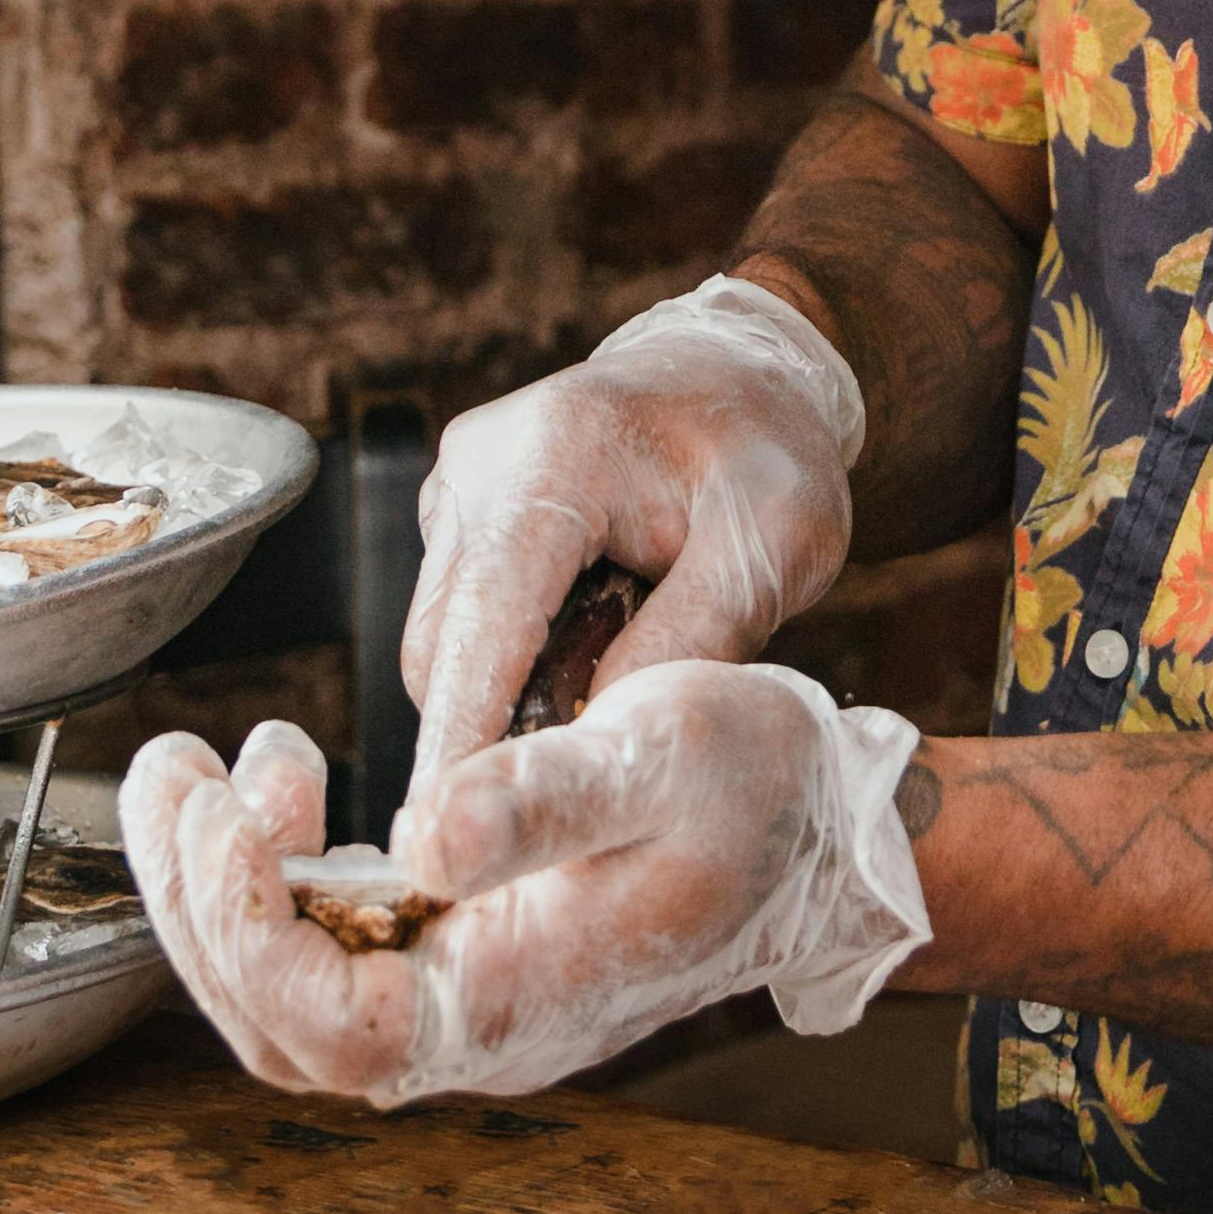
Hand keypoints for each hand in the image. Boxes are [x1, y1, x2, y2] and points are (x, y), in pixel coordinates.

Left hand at [121, 666, 927, 1111]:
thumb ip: (545, 800)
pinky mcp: (458, 952)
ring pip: (287, 996)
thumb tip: (418, 837)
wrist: (825, 822)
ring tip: (194, 768)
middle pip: (277, 1028)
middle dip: (193, 906)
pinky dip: (272, 878)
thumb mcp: (662, 752)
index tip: (229, 818)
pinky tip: (281, 786)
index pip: (332, 1031)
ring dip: (214, 891)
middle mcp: (476, 1027)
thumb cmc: (759, 784)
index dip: (249, 936)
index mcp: (518, 1002)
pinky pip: (329, 953)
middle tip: (164, 768)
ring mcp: (463, 998)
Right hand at [401, 273, 862, 791]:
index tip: (444, 842)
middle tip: (560, 806)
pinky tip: (587, 659)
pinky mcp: (463, 510)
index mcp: (554, 457)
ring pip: (442, 642)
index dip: (462, 737)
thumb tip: (602, 741)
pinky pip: (460, 617)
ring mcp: (461, 484)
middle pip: (442, 646)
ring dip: (503, 698)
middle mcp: (481, 465)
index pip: (484, 622)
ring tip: (601, 707)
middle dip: (485, 735)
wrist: (747, 372)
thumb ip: (692, 641)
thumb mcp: (770, 551)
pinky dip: (511, 662)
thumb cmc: (768, 454)